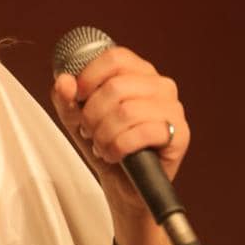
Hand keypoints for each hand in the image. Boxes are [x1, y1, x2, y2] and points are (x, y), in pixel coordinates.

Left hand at [50, 45, 189, 216]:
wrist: (124, 186)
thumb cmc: (107, 146)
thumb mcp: (78, 120)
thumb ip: (67, 99)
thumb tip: (64, 82)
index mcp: (140, 73)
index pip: (115, 58)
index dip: (89, 77)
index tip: (78, 97)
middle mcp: (161, 86)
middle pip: (116, 86)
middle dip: (93, 115)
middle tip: (90, 131)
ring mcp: (173, 110)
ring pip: (127, 111)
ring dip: (104, 135)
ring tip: (102, 146)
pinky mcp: (180, 136)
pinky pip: (142, 133)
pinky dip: (119, 147)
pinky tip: (115, 155)